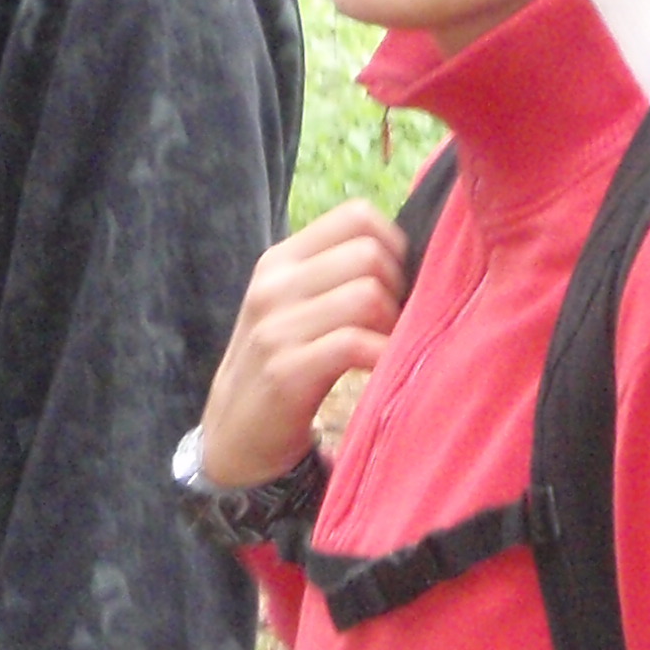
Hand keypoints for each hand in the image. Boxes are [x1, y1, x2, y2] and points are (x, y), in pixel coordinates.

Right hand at [197, 199, 409, 487]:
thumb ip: (335, 275)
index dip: (393, 245)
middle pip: (370, 254)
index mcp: (279, 261)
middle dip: (399, 289)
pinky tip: (380, 370)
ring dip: (393, 325)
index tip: (395, 284)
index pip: (357, 216)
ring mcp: (275, 327)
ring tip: (387, 348)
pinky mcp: (285, 371)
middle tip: (393, 324)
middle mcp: (273, 285)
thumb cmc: (280, 364)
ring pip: (367, 296)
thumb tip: (414, 254)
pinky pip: (355, 345)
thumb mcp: (294, 307)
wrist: (234, 433)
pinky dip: (381, 356)